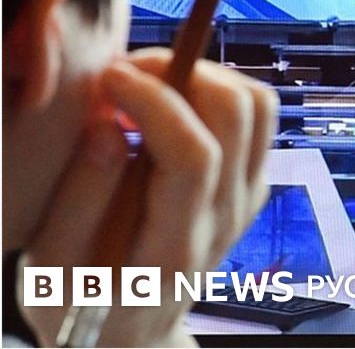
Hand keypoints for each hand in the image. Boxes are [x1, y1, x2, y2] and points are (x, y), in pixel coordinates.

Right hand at [20, 48, 278, 346]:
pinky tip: (170, 107)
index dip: (155, 100)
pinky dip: (217, 94)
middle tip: (127, 73)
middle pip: (240, 115)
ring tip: (150, 83)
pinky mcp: (253, 185)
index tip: (109, 77)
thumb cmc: (87, 298)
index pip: (195, 156)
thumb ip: (81, 196)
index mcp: (176, 245)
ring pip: (260, 107)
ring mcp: (248, 199)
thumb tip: (109, 124)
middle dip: (182, 71)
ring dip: (206, 75)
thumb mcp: (55, 265)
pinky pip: (256, 119)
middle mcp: (227, 216)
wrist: (138, 332)